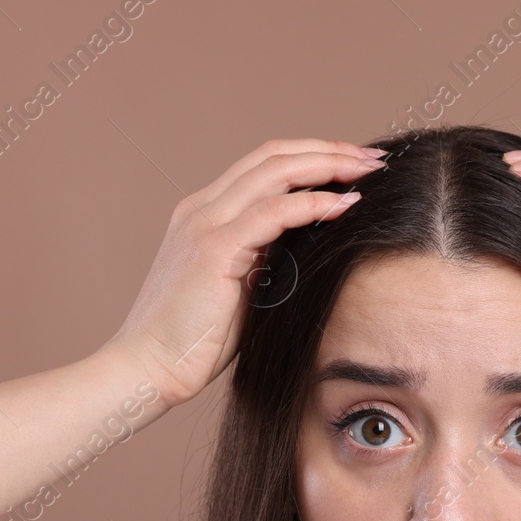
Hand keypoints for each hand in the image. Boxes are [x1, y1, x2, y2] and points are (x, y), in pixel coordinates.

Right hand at [101, 138, 386, 407]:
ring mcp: (204, 224)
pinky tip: (345, 206)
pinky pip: (275, 212)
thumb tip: (308, 251)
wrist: (148, 368)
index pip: (263, 167)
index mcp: (202, 214)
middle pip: (272, 156)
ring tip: (368, 171)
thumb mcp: (237, 291)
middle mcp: (201, 209)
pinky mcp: (214, 249)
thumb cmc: (194, 342)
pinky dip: (314, 204)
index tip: (351, 167)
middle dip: (327, 151)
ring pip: (275, 171)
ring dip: (328, 166)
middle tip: (371, 160)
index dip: (310, 158)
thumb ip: (263, 262)